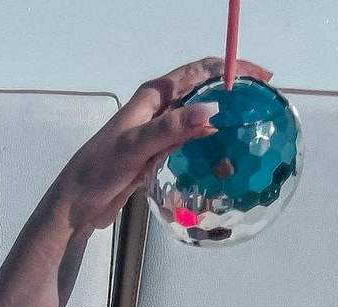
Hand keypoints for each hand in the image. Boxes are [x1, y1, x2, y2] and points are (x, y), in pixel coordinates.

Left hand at [51, 56, 274, 233]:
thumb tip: (211, 111)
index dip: (232, 68)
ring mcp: (157, 135)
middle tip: (261, 110)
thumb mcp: (136, 146)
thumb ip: (171, 129)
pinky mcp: (156, 158)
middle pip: (203, 95)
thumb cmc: (99, 171)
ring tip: (247, 140)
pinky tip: (221, 165)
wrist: (76, 206)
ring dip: (220, 129)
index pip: (200, 71)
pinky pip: (188, 150)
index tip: (262, 78)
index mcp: (153, 97)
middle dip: (232, 98)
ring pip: (197, 125)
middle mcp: (157, 111)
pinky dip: (205, 153)